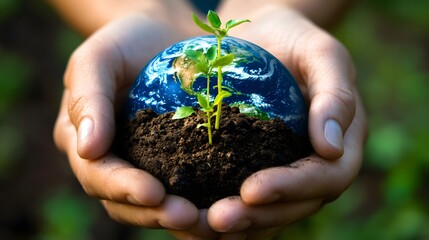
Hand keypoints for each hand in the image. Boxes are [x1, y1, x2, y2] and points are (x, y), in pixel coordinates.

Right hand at [53, 14, 201, 230]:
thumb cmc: (126, 42)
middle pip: (126, 202)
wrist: (161, 37)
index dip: (123, 188)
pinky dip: (200, 201)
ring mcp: (144, 165)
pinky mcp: (174, 162)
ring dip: (179, 217)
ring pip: (155, 205)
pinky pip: (184, 188)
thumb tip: (87, 150)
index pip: (98, 175)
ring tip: (209, 220)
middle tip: (188, 217)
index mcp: (85, 143)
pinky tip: (224, 204)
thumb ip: (87, 98)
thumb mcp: (98, 58)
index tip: (154, 193)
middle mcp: (113, 162)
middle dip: (155, 213)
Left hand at [169, 5, 366, 238]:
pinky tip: (190, 214)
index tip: (251, 189)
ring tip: (196, 225)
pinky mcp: (256, 171)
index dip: (291, 188)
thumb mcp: (321, 53)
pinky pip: (244, 202)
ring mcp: (286, 174)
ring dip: (234, 226)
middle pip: (294, 207)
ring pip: (267, 214)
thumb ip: (335, 94)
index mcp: (341, 146)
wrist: (264, 37)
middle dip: (256, 217)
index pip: (325, 178)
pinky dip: (218, 212)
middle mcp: (314, 168)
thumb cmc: (295, 39)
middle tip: (216, 219)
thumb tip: (331, 148)